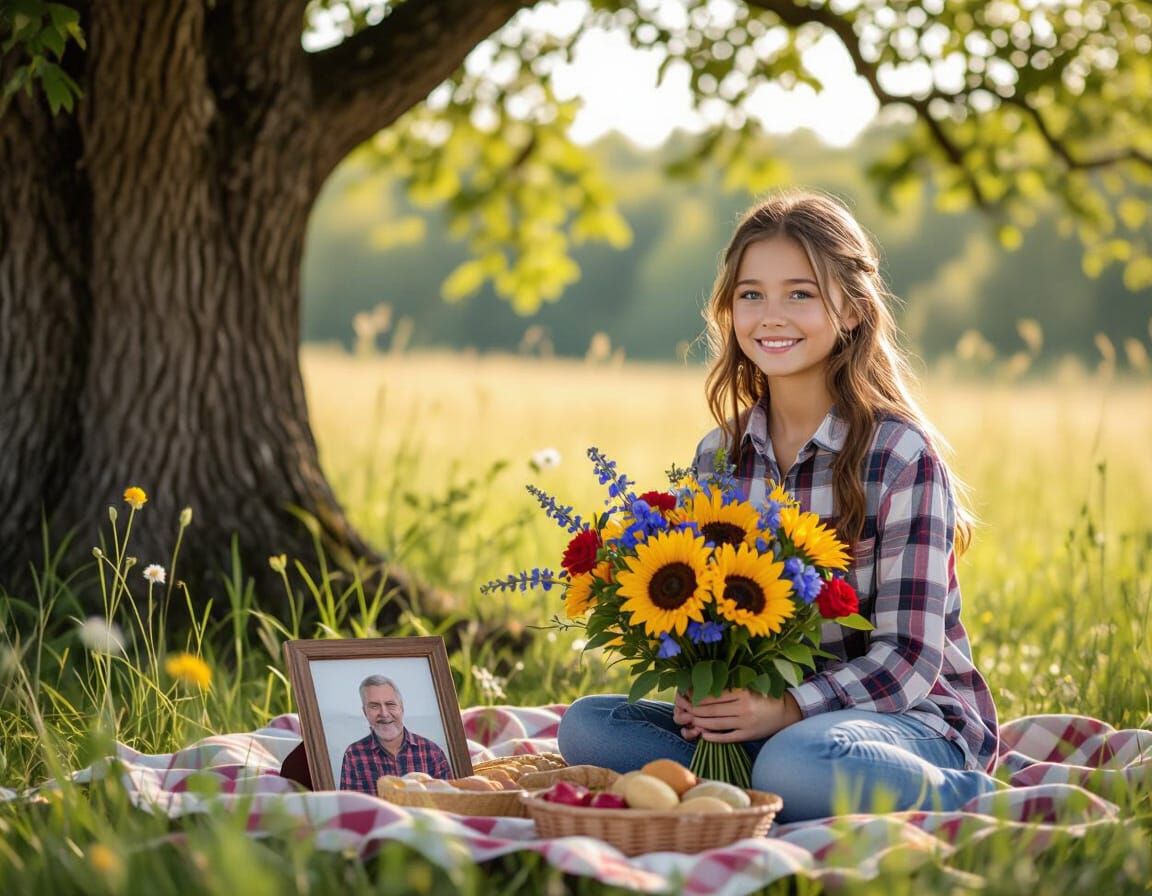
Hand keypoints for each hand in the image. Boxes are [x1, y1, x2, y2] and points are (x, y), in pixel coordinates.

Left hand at [677, 689, 801, 742]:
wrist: (786, 712)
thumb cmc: (764, 697)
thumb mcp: (748, 688)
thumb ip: (730, 688)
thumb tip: (705, 688)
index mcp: (743, 693)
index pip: (714, 696)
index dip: (698, 696)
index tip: (687, 695)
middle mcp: (743, 708)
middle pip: (712, 710)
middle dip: (695, 710)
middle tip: (684, 708)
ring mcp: (745, 723)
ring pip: (716, 723)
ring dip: (701, 722)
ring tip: (691, 720)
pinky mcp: (747, 735)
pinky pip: (726, 737)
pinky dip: (713, 736)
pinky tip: (703, 734)